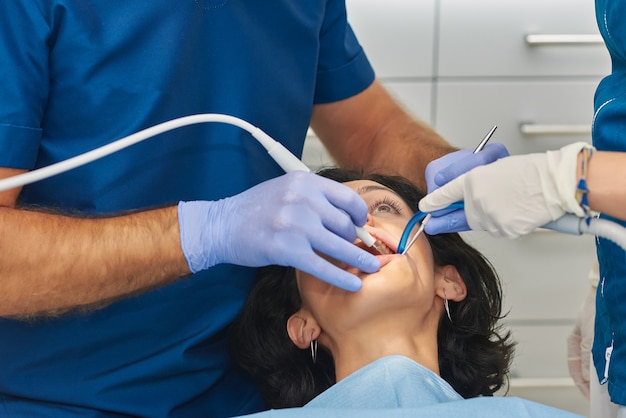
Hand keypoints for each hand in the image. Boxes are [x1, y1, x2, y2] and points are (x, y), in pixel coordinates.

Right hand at [178, 171, 379, 290]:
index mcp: (305, 182)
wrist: (222, 225)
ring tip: (372, 267)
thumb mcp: (287, 190)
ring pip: (340, 245)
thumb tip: (349, 218)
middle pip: (345, 224)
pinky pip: (323, 266)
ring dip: (359, 259)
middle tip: (357, 249)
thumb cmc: (256, 209)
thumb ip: (315, 199)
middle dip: (354, 239)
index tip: (362, 224)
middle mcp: (302, 200)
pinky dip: (342, 277)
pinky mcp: (287, 250)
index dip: (360, 214)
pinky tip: (354, 284)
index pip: (347, 198)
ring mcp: (295, 225)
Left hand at [419, 142, 591, 237]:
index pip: (446, 194)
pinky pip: (497, 229)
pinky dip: (502, 223)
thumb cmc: (530, 171)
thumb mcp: (494, 166)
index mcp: (473, 180)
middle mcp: (477, 201)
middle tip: (432, 224)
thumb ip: (474, 182)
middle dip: (446, 219)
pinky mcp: (504, 230)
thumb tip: (460, 196)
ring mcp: (491, 218)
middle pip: (459, 215)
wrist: (554, 183)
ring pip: (479, 223)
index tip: (425, 207)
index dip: (433, 201)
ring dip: (483, 218)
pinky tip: (514, 211)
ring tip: (505, 204)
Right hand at [567, 283, 596, 399]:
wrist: (606, 295)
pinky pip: (604, 358)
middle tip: (599, 396)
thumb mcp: (588, 334)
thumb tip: (586, 376)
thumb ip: (587, 355)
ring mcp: (595, 343)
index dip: (580, 383)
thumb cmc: (593, 310)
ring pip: (596, 365)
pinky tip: (613, 372)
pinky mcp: (606, 342)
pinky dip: (607, 367)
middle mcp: (584, 344)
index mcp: (573, 342)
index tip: (589, 395)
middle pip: (585, 368)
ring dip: (601, 375)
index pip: (574, 367)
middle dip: (591, 382)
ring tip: (607, 386)